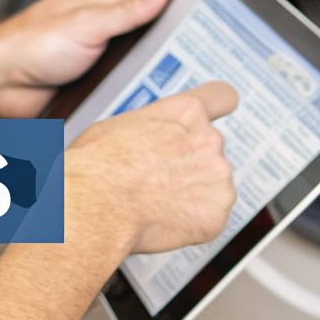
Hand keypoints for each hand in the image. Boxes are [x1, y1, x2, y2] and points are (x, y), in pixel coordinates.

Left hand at [0, 0, 170, 118]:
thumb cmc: (26, 46)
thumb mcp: (85, 23)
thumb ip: (125, 9)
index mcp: (95, 9)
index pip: (142, 5)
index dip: (165, 14)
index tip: (191, 24)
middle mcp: (93, 34)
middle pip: (139, 42)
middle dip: (155, 53)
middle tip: (178, 62)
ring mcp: (89, 63)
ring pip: (129, 71)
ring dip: (139, 79)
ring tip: (158, 85)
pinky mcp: (84, 89)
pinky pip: (114, 94)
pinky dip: (122, 98)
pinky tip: (130, 102)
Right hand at [67, 81, 239, 255]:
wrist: (96, 204)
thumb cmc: (98, 164)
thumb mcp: (122, 124)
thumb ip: (154, 127)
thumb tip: (149, 139)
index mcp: (187, 112)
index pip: (223, 96)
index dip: (217, 109)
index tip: (207, 122)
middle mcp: (210, 140)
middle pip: (210, 150)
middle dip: (190, 163)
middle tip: (158, 177)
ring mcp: (218, 179)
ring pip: (212, 186)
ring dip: (193, 194)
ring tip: (156, 204)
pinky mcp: (216, 215)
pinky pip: (209, 218)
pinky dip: (192, 223)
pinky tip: (163, 222)